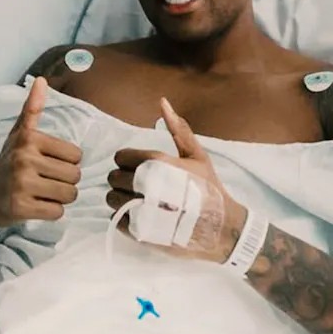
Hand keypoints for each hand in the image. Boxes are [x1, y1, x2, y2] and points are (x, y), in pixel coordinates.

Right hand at [0, 77, 82, 227]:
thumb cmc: (6, 165)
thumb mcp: (17, 136)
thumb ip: (32, 109)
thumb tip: (42, 80)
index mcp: (28, 139)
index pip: (76, 155)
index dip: (66, 164)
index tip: (48, 166)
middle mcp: (24, 159)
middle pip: (75, 177)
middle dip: (64, 183)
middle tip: (44, 183)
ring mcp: (21, 184)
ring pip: (69, 195)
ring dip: (59, 199)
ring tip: (41, 194)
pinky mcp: (19, 207)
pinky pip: (57, 212)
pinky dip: (50, 213)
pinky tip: (35, 206)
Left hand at [106, 98, 247, 262]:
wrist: (220, 228)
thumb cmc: (209, 189)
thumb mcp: (197, 155)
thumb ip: (178, 129)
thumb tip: (162, 102)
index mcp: (157, 163)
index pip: (120, 157)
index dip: (129, 162)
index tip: (143, 169)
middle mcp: (145, 185)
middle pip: (114, 177)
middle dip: (125, 180)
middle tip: (143, 186)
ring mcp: (141, 209)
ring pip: (111, 198)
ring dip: (122, 198)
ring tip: (142, 201)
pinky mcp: (139, 231)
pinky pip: (116, 219)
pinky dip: (126, 217)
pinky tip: (143, 216)